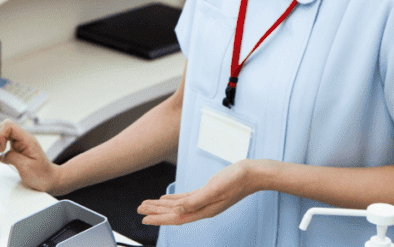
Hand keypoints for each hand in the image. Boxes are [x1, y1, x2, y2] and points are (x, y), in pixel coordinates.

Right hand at [0, 119, 60, 192]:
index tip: (1, 150)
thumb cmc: (43, 175)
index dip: (1, 135)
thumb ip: (12, 158)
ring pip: (1, 133)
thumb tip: (1, 155)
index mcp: (27, 140)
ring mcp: (20, 142)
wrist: (50, 179)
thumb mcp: (26, 167)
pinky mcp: (17, 148)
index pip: (10, 126)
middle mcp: (23, 139)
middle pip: (3, 127)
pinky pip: (3, 141)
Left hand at [137, 160, 256, 225]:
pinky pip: (186, 199)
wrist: (254, 174)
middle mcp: (202, 208)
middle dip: (155, 211)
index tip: (144, 218)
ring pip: (178, 206)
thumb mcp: (214, 189)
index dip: (159, 218)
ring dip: (162, 205)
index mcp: (204, 209)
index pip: (176, 217)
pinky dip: (174, 199)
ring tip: (148, 204)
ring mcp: (205, 201)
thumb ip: (195, 201)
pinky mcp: (207, 193)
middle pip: (174, 212)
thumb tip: (178, 210)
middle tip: (139, 209)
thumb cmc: (237, 180)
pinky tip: (167, 198)